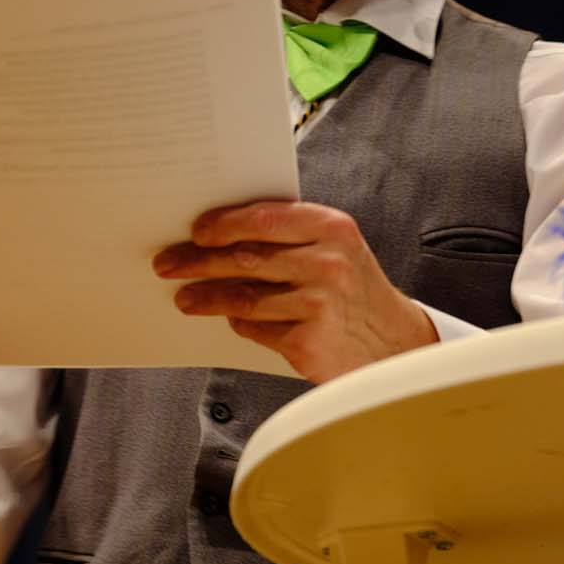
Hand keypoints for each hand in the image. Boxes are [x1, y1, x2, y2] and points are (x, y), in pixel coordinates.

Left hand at [154, 201, 438, 383]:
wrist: (394, 344)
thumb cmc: (354, 291)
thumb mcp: (336, 250)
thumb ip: (291, 238)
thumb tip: (221, 235)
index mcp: (334, 228)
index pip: (265, 219)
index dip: (224, 224)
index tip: (196, 231)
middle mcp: (328, 262)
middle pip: (246, 258)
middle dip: (200, 261)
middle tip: (168, 263)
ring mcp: (319, 303)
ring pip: (244, 296)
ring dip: (206, 297)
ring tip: (184, 298)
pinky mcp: (309, 341)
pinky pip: (256, 328)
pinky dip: (239, 323)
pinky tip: (229, 319)